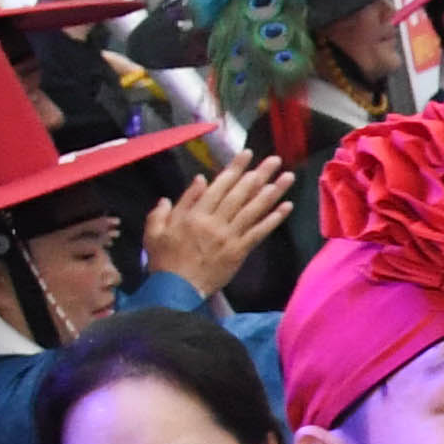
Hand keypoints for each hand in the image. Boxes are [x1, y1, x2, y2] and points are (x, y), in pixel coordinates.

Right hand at [139, 152, 295, 295]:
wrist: (175, 289)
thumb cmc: (164, 259)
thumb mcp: (156, 229)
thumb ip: (174, 204)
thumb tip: (198, 181)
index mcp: (194, 214)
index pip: (219, 186)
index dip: (235, 168)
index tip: (248, 154)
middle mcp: (214, 222)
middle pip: (240, 194)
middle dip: (258, 174)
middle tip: (275, 159)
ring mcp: (228, 237)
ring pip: (253, 210)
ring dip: (272, 193)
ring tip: (287, 177)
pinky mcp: (239, 251)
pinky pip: (259, 232)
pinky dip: (273, 219)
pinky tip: (286, 207)